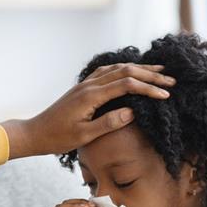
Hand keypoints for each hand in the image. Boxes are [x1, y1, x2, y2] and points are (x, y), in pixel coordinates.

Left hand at [1, 63, 174, 158]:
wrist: (35, 133)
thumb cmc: (58, 138)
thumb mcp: (85, 136)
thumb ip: (108, 123)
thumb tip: (132, 112)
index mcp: (91, 96)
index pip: (126, 84)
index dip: (148, 88)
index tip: (166, 95)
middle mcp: (88, 85)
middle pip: (125, 72)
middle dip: (149, 75)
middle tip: (171, 80)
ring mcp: (85, 84)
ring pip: (116, 69)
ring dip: (138, 69)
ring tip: (158, 71)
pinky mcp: (82, 88)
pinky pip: (107, 72)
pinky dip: (123, 70)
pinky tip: (131, 72)